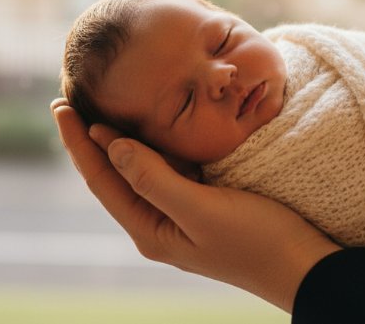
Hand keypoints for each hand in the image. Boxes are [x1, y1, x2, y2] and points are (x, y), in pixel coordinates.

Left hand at [51, 98, 339, 312]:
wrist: (304, 266)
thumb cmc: (257, 240)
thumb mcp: (202, 210)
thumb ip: (155, 178)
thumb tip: (111, 145)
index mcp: (150, 230)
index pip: (102, 180)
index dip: (79, 142)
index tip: (61, 106)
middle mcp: (159, 222)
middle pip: (115, 173)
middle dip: (92, 137)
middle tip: (70, 97)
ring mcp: (182, 212)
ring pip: (142, 167)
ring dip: (122, 136)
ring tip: (101, 103)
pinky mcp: (205, 202)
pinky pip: (170, 167)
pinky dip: (157, 142)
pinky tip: (154, 122)